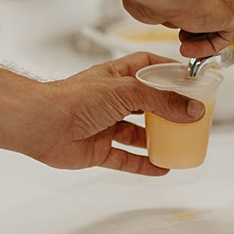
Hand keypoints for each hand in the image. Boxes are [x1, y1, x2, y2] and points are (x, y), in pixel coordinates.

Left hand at [0, 53, 204, 175]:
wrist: (42, 123)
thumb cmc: (74, 98)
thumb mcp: (127, 91)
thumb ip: (162, 100)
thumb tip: (192, 109)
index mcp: (116, 75)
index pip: (148, 66)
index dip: (168, 71)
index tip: (190, 79)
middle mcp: (111, 99)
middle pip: (147, 102)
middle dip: (168, 110)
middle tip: (191, 116)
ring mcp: (105, 125)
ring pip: (138, 132)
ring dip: (158, 139)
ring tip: (180, 143)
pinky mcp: (98, 149)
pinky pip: (126, 158)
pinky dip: (143, 164)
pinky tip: (161, 167)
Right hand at [122, 0, 233, 58]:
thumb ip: (165, 0)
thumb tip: (162, 12)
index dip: (191, 6)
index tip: (176, 16)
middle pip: (216, 2)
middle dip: (198, 20)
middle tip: (180, 31)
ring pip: (222, 18)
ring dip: (203, 34)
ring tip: (184, 43)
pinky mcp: (233, 13)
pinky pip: (226, 35)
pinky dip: (209, 46)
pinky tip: (191, 48)